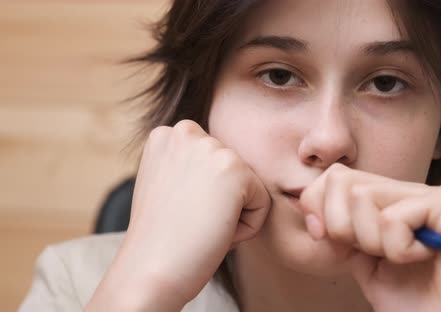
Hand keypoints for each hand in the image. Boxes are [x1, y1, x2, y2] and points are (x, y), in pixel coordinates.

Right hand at [88, 120, 270, 310]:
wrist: (149, 271)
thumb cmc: (161, 240)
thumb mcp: (166, 186)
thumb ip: (191, 166)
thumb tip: (222, 170)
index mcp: (167, 134)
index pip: (215, 162)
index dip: (202, 196)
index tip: (177, 212)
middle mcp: (186, 131)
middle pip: (234, 172)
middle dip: (220, 203)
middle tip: (190, 222)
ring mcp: (210, 147)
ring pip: (249, 187)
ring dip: (233, 215)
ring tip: (200, 226)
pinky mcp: (234, 169)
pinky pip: (263, 203)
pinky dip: (246, 227)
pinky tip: (215, 231)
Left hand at [299, 164, 440, 311]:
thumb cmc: (417, 302)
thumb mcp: (363, 264)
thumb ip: (340, 234)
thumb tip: (312, 210)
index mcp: (388, 199)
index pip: (335, 176)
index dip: (319, 208)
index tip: (333, 243)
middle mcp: (408, 189)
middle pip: (341, 180)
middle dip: (342, 228)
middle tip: (374, 255)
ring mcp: (430, 193)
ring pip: (362, 197)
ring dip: (373, 243)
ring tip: (402, 258)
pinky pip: (392, 219)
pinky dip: (399, 250)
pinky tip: (425, 258)